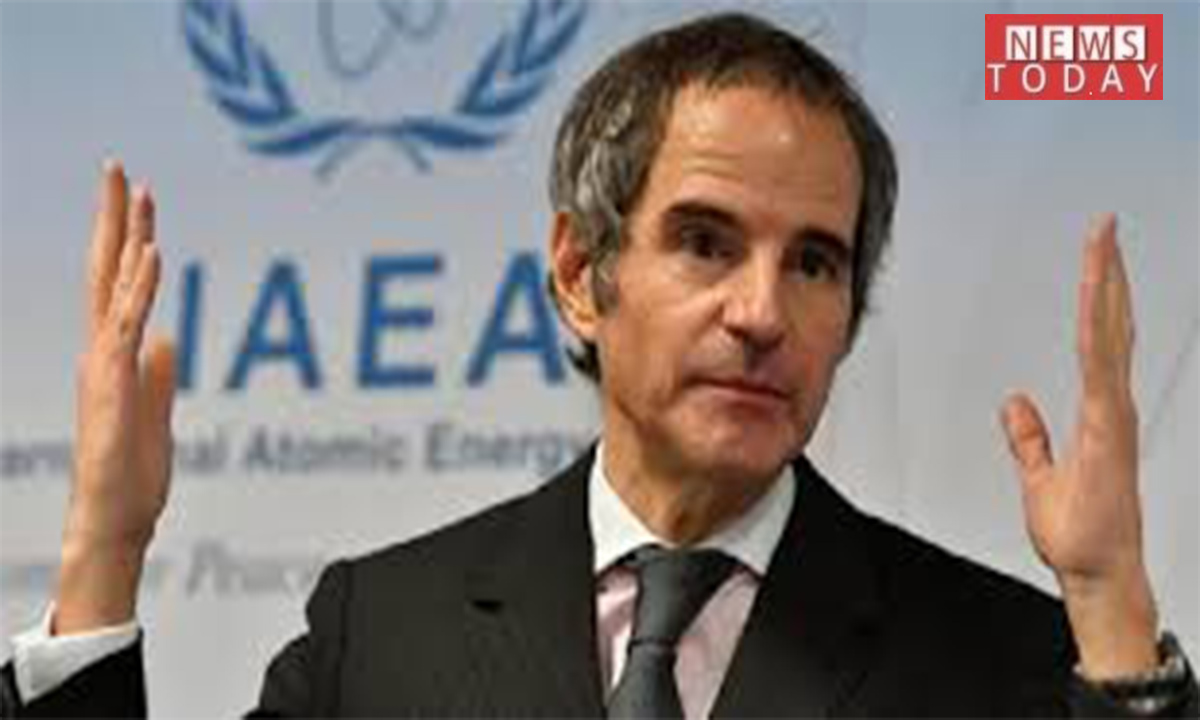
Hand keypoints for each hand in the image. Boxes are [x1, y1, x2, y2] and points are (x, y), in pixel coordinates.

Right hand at [55, 162, 175, 632]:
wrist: (114, 522)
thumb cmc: (131, 477)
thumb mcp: (154, 414)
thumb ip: (157, 375)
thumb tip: (166, 338)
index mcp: (112, 356)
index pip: (115, 284)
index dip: (125, 239)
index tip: (136, 197)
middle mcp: (100, 351)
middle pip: (104, 270)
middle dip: (113, 217)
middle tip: (117, 167)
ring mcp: (102, 365)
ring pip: (113, 287)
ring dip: (128, 236)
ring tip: (136, 189)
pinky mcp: (112, 384)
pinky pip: (126, 325)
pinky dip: (138, 287)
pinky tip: (150, 252)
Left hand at [1001, 214, 1158, 678]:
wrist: (1095, 576)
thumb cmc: (1078, 536)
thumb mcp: (1040, 477)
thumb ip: (1030, 438)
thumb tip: (1014, 403)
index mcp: (1099, 413)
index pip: (1099, 341)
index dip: (1099, 298)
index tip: (1096, 258)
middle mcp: (1112, 408)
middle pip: (1112, 327)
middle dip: (1109, 275)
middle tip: (1105, 225)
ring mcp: (1114, 418)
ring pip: (1110, 337)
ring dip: (1107, 289)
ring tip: (1103, 242)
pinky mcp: (1109, 432)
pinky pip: (1101, 370)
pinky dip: (1099, 332)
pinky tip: (1097, 299)